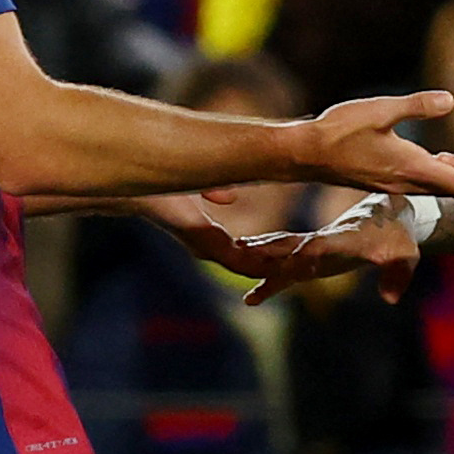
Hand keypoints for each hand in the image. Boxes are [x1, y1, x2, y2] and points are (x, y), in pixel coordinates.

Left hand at [137, 193, 295, 280]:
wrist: (140, 189)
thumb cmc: (162, 186)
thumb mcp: (201, 186)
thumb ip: (215, 191)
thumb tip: (228, 197)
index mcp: (209, 236)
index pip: (247, 250)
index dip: (272, 250)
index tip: (299, 248)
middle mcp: (210, 247)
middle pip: (254, 262)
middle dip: (282, 262)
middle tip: (313, 259)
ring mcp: (210, 250)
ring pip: (253, 266)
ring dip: (280, 266)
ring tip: (310, 262)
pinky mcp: (208, 246)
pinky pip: (242, 263)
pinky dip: (266, 264)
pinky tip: (286, 262)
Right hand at [240, 197, 420, 305]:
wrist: (390, 213)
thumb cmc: (398, 234)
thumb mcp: (406, 254)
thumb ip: (398, 273)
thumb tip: (389, 298)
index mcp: (343, 238)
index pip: (319, 246)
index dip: (304, 256)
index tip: (287, 267)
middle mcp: (322, 240)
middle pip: (289, 246)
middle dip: (266, 253)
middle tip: (239, 255)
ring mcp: (313, 247)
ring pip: (280, 252)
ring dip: (257, 257)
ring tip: (231, 261)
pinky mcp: (311, 256)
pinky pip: (284, 267)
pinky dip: (266, 278)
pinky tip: (250, 298)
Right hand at [290, 92, 453, 204]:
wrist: (306, 153)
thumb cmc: (340, 130)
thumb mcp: (380, 110)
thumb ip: (416, 106)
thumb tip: (450, 100)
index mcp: (411, 166)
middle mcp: (405, 180)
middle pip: (451, 190)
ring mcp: (392, 183)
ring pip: (434, 188)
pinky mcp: (381, 180)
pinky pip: (418, 184)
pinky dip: (436, 182)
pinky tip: (436, 173)